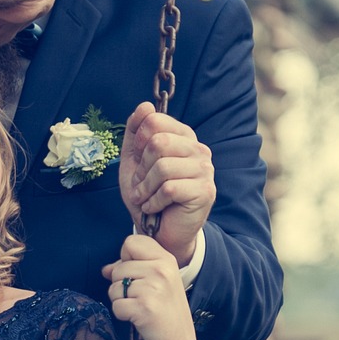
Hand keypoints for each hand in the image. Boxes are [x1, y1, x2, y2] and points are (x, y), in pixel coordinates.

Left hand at [102, 233, 197, 339]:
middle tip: (140, 298)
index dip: (126, 258)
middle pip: (118, 267)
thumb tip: (105, 269)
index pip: (131, 241)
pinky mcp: (145, 308)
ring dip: (121, 300)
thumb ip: (131, 269)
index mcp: (166, 259)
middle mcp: (162, 270)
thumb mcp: (156, 283)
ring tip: (140, 308)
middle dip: (121, 284)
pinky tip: (138, 319)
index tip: (136, 275)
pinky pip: (116, 305)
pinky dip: (122, 315)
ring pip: (114, 287)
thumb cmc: (164, 312)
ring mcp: (154, 288)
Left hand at [117, 103, 214, 264]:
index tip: (138, 162)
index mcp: (182, 137)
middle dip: (141, 169)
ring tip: (146, 198)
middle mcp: (198, 149)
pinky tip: (154, 208)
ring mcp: (204, 169)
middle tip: (141, 185)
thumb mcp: (134, 163)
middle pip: (157, 143)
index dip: (138, 143)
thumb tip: (145, 106)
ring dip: (145, 188)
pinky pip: (169, 188)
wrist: (160, 233)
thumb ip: (135, 133)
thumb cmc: (148, 196)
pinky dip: (153, 201)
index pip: (154, 121)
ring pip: (162, 166)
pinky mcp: (205, 190)